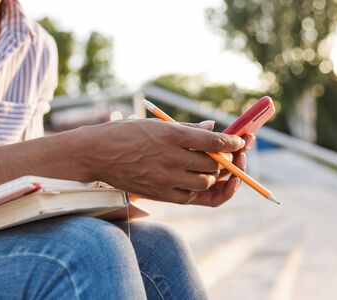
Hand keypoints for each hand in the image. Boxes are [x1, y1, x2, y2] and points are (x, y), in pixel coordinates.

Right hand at [78, 119, 244, 203]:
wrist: (95, 154)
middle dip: (226, 160)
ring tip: (211, 168)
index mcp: (171, 135)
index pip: (213, 142)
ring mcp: (165, 178)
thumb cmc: (124, 134)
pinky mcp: (159, 194)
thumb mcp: (155, 124)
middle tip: (230, 155)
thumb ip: (187, 129)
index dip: (233, 142)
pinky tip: (194, 180)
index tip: (241, 141)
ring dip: (213, 176)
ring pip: (205, 182)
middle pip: (213, 164)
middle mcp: (171, 157)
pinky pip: (189, 197)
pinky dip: (197, 189)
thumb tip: (212, 129)